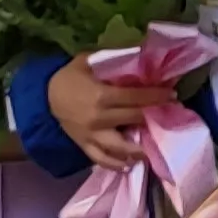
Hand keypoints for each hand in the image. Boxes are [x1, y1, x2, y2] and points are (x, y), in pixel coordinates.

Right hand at [49, 54, 177, 168]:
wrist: (44, 95)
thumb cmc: (70, 76)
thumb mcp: (89, 60)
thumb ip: (113, 57)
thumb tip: (141, 51)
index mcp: (102, 96)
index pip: (136, 98)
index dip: (157, 96)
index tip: (173, 95)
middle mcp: (98, 118)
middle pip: (133, 119)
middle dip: (154, 116)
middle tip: (171, 114)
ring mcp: (91, 135)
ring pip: (119, 147)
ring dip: (138, 150)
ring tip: (153, 148)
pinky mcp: (83, 145)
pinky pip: (100, 159)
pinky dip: (114, 165)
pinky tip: (128, 166)